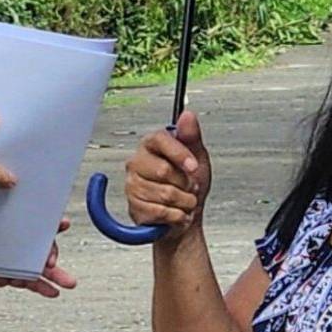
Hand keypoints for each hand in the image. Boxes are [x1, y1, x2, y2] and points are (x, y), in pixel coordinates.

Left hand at [0, 221, 77, 299]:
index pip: (22, 211)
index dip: (42, 215)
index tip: (58, 220)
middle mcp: (1, 234)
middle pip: (33, 236)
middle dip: (49, 245)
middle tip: (52, 255)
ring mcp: (1, 255)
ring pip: (33, 260)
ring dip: (51, 269)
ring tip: (65, 279)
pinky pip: (22, 280)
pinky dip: (38, 285)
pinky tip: (51, 290)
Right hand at [123, 110, 211, 237]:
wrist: (184, 215)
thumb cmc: (189, 184)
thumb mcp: (198, 156)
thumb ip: (191, 136)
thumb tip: (188, 115)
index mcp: (151, 145)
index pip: (161, 140)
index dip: (179, 154)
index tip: (193, 166)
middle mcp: (137, 163)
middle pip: (164, 171)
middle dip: (186, 184)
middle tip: (190, 186)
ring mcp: (133, 185)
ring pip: (165, 194)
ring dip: (184, 202)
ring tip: (184, 201)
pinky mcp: (134, 207)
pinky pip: (161, 212)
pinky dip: (176, 216)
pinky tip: (176, 212)